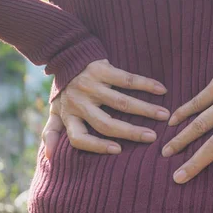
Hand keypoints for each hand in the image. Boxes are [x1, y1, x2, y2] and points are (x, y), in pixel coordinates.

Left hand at [41, 58, 169, 157]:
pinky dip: (146, 85)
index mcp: (68, 115)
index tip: (118, 150)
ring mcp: (91, 85)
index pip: (79, 138)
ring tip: (164, 115)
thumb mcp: (54, 111)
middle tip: (152, 137)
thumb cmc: (65, 90)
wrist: (66, 55)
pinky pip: (127, 79)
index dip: (97, 146)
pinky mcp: (102, 69)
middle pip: (106, 123)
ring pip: (121, 102)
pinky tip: (161, 90)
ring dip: (145, 109)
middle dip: (131, 132)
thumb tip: (48, 158)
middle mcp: (79, 102)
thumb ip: (52, 133)